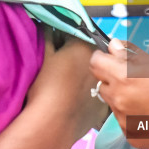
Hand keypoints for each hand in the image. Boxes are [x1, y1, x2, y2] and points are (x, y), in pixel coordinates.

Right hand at [23, 29, 110, 148]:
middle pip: (90, 57)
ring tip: (69, 88)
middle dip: (80, 59)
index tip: (56, 49)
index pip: (76, 36)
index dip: (64, 42)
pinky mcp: (103, 108)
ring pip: (96, 77)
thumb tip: (48, 25)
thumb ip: (47, 36)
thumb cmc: (45, 85)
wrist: (51, 123)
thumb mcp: (43, 55)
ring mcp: (105, 87)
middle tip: (63, 69)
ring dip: (87, 78)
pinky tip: (76, 104)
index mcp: (85, 47)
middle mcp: (101, 64)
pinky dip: (89, 98)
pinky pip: (97, 98)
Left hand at [89, 39, 148, 148]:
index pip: (95, 63)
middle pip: (103, 85)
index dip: (104, 58)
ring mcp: (124, 121)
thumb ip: (132, 56)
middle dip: (115, 80)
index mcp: (123, 77)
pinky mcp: (132, 137)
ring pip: (115, 105)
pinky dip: (136, 117)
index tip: (112, 58)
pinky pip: (126, 122)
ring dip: (126, 99)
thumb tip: (114, 46)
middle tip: (138, 80)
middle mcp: (118, 100)